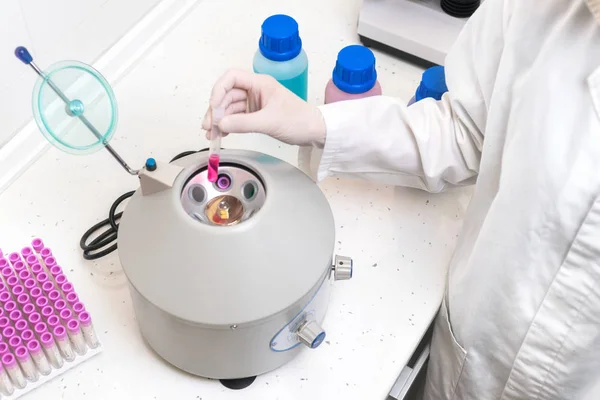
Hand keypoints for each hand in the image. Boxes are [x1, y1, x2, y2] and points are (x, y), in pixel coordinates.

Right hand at [202, 69, 325, 146]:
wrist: (314, 131)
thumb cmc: (298, 120)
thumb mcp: (269, 122)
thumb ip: (243, 123)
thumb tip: (220, 124)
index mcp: (260, 83)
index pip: (232, 78)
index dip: (218, 90)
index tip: (213, 107)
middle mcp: (255, 90)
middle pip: (227, 95)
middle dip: (216, 110)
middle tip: (208, 127)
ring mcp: (255, 102)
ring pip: (229, 107)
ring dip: (219, 120)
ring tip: (211, 135)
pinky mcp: (255, 114)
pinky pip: (236, 117)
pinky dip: (227, 124)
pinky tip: (221, 133)